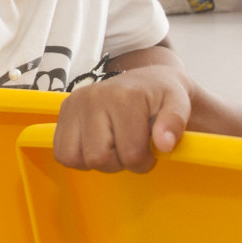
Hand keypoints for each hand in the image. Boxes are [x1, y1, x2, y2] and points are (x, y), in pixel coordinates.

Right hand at [52, 65, 193, 173]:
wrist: (146, 80)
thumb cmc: (162, 97)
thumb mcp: (179, 104)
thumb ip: (175, 123)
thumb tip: (164, 145)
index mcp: (125, 97)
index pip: (131, 154)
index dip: (144, 162)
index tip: (151, 150)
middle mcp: (94, 97)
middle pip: (99, 158)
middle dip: (118, 162)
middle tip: (129, 147)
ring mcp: (75, 103)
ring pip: (76, 158)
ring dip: (97, 160)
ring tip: (113, 145)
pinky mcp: (64, 111)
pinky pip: (62, 152)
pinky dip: (79, 156)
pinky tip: (97, 144)